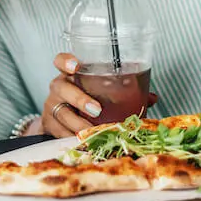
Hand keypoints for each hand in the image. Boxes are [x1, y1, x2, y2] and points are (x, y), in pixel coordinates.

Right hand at [41, 53, 159, 137]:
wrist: (60, 119)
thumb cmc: (86, 99)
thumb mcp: (100, 92)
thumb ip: (125, 92)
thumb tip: (152, 98)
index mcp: (71, 74)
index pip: (61, 60)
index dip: (66, 61)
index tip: (76, 66)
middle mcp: (58, 86)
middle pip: (61, 87)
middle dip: (79, 99)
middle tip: (97, 110)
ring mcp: (51, 104)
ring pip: (60, 111)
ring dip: (77, 122)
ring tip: (91, 130)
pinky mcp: (48, 123)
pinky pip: (58, 130)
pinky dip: (70, 136)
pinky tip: (82, 140)